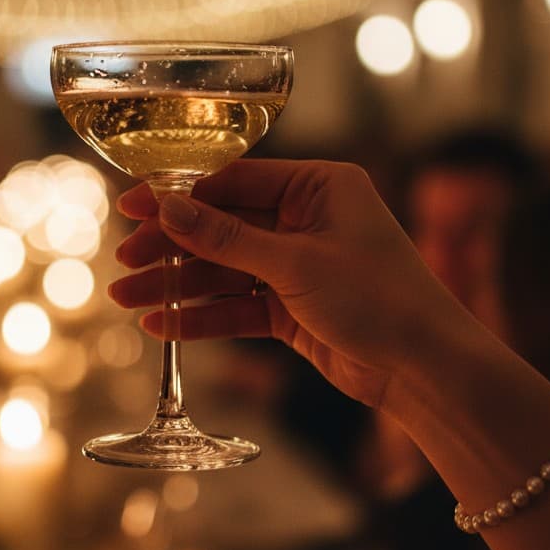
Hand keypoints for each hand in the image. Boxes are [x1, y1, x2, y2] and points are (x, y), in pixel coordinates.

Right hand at [109, 159, 472, 407]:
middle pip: (222, 225)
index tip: (131, 206)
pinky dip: (203, 316)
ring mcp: (300, 264)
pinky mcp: (294, 308)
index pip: (233, 180)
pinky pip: (237, 306)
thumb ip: (225, 237)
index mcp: (319, 185)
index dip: (178, 195)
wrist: (425, 369)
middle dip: (172, 247)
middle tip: (125, 261)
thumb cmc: (379, 299)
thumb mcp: (294, 263)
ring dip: (178, 286)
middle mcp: (308, 218)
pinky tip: (163, 325)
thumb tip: (166, 209)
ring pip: (224, 270)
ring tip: (127, 300)